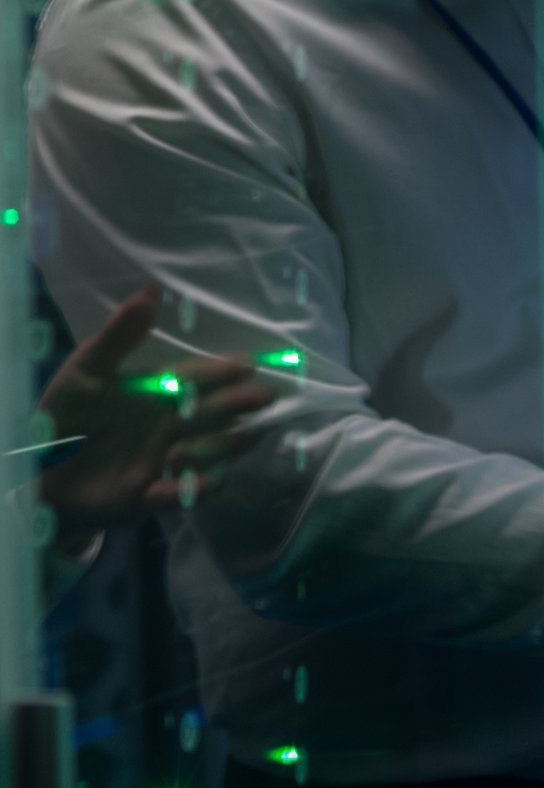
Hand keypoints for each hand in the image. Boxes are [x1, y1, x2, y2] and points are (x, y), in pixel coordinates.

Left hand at [30, 289, 279, 554]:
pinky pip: (174, 495)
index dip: (220, 371)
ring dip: (225, 446)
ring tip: (248, 436)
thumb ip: (119, 336)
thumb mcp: (85, 370)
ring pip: (202, 452)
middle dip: (238, 405)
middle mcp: (166, 427)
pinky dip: (192, 490)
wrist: (34, 472)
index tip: (248, 363)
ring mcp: (160, 462)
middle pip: (209, 413)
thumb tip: (153, 290)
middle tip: (264, 397)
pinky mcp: (145, 497)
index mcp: (155, 395)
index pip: (194, 379)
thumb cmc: (63, 415)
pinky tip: (207, 483)